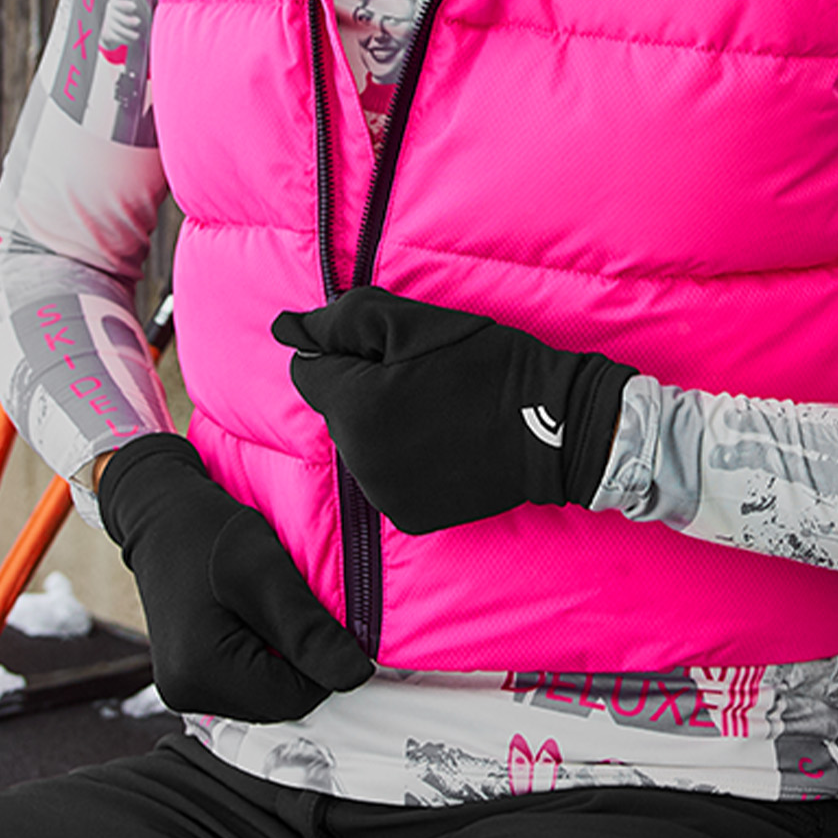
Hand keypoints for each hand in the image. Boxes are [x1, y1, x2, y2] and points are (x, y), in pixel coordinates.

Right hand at [97, 433, 372, 720]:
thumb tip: (355, 676)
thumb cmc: (206, 530)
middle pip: (278, 702)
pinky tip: (251, 617)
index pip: (295, 700)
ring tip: (265, 606)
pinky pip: (244, 683)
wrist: (161, 514)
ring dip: (281, 657)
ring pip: (264, 695)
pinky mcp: (188, 678)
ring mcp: (184, 689)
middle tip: (287, 602)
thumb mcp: (264, 569)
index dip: (321, 660)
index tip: (319, 613)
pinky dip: (260, 655)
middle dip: (298, 659)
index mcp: (201, 672)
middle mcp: (185, 693)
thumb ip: (307, 629)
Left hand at [272, 288, 633, 534]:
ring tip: (434, 406)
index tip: (387, 347)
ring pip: (358, 443)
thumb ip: (342, 321)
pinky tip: (440, 440)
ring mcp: (384, 496)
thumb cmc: (484, 362)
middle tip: (419, 373)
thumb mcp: (412, 322)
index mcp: (355, 408)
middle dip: (362, 386)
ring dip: (380, 422)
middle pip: (334, 409)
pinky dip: (401, 456)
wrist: (553, 426)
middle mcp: (360, 461)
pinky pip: (383, 475)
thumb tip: (284, 328)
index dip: (344, 350)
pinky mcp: (409, 516)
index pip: (309, 370)